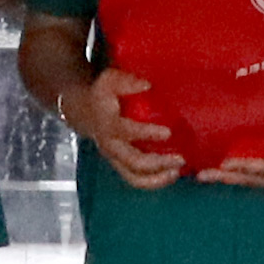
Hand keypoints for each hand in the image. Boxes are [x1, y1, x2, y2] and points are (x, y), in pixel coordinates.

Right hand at [65, 68, 181, 188]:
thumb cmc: (102, 95)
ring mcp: (115, 158)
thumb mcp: (109, 81)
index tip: (168, 132)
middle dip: (158, 163)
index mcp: (109, 124)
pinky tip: (171, 175)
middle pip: (133, 161)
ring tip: (177, 171)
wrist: (83, 111)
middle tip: (180, 158)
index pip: (127, 132)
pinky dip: (155, 181)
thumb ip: (127, 82)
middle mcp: (111, 145)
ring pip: (134, 177)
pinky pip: (136, 180)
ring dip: (158, 178)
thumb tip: (148, 85)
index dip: (147, 133)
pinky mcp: (120, 165)